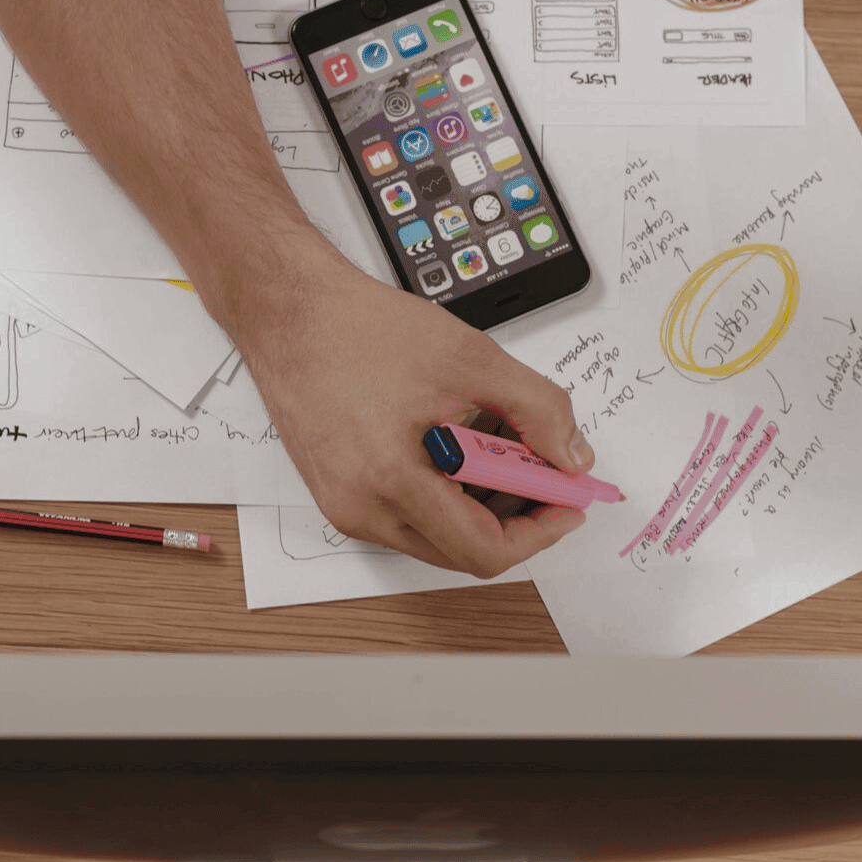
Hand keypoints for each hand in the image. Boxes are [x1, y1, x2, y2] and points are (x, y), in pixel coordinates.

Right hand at [229, 250, 590, 576]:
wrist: (289, 311)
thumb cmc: (359, 328)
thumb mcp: (471, 358)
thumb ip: (537, 410)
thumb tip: (572, 457)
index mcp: (391, 481)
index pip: (484, 550)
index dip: (540, 531)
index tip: (568, 502)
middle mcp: (361, 509)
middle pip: (463, 550)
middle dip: (516, 516)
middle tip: (543, 470)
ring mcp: (346, 506)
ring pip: (436, 535)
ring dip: (482, 503)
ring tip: (498, 442)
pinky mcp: (338, 493)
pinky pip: (408, 514)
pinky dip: (447, 491)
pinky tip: (459, 442)